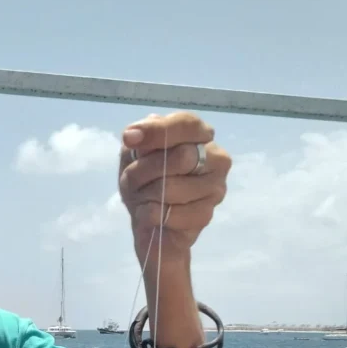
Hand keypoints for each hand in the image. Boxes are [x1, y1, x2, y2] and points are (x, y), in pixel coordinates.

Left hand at [118, 111, 230, 265]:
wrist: (148, 222)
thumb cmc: (144, 182)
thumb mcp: (134, 154)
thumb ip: (138, 139)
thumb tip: (132, 135)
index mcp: (201, 136)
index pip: (188, 124)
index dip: (158, 131)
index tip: (130, 140)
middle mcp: (217, 159)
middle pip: (182, 156)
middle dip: (146, 169)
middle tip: (132, 180)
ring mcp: (216, 188)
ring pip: (172, 187)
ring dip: (145, 194)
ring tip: (141, 198)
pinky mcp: (206, 215)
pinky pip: (171, 213)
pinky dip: (150, 214)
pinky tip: (148, 214)